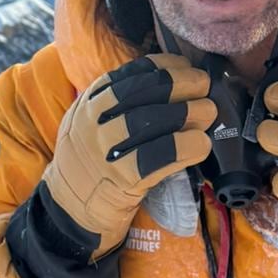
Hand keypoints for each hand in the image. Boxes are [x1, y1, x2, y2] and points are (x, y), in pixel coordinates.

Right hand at [44, 54, 216, 257]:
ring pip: (152, 121)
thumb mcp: (90, 124)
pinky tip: (201, 144)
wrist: (69, 210)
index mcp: (89, 103)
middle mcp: (94, 121)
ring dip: (188, 112)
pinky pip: (159, 157)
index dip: (165, 67)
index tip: (187, 67)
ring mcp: (106, 149)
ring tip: (209, 112)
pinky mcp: (122, 178)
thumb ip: (118, 105)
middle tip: (204, 85)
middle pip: (144, 92)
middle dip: (181, 84)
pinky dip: (185, 147)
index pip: (131, 74)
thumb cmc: (89, 164)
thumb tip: (170, 84)